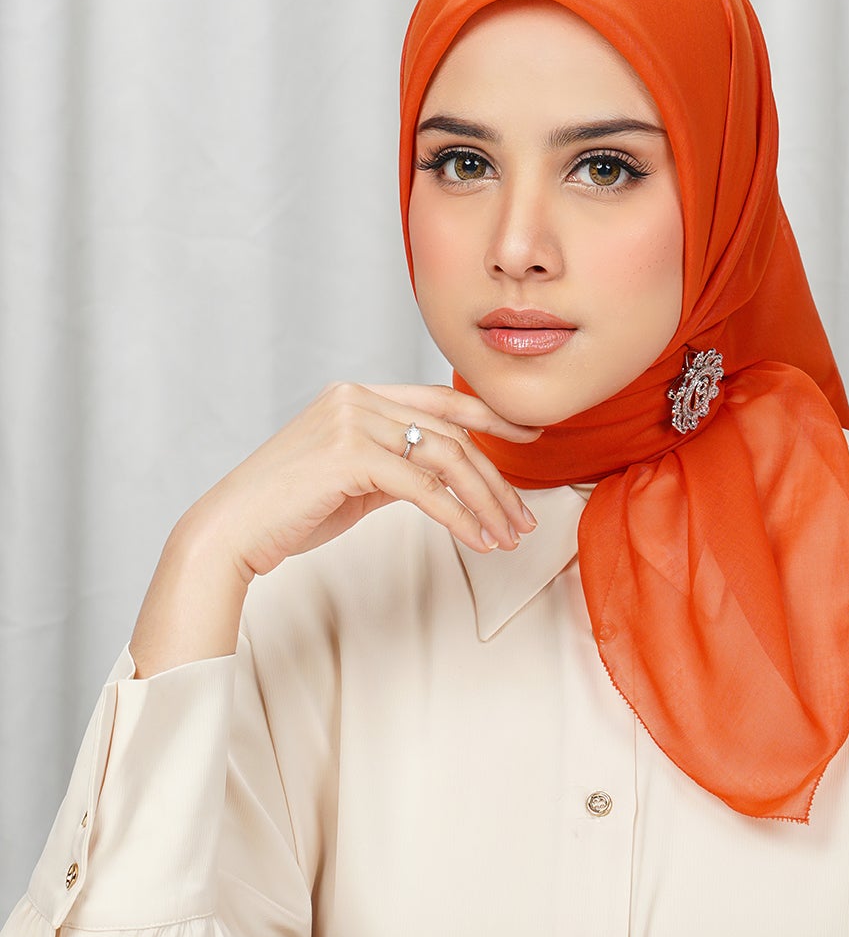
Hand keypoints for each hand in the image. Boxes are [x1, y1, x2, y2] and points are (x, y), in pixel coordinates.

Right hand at [182, 380, 544, 585]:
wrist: (231, 530)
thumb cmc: (286, 510)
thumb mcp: (352, 479)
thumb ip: (393, 466)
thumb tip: (439, 480)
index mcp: (357, 395)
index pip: (441, 399)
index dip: (492, 416)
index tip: (530, 438)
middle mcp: (357, 398)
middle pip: (452, 433)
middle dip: (496, 480)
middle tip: (523, 518)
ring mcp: (352, 421)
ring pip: (446, 458)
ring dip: (486, 502)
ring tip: (508, 537)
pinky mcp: (350, 456)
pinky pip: (425, 488)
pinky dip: (460, 517)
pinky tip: (479, 540)